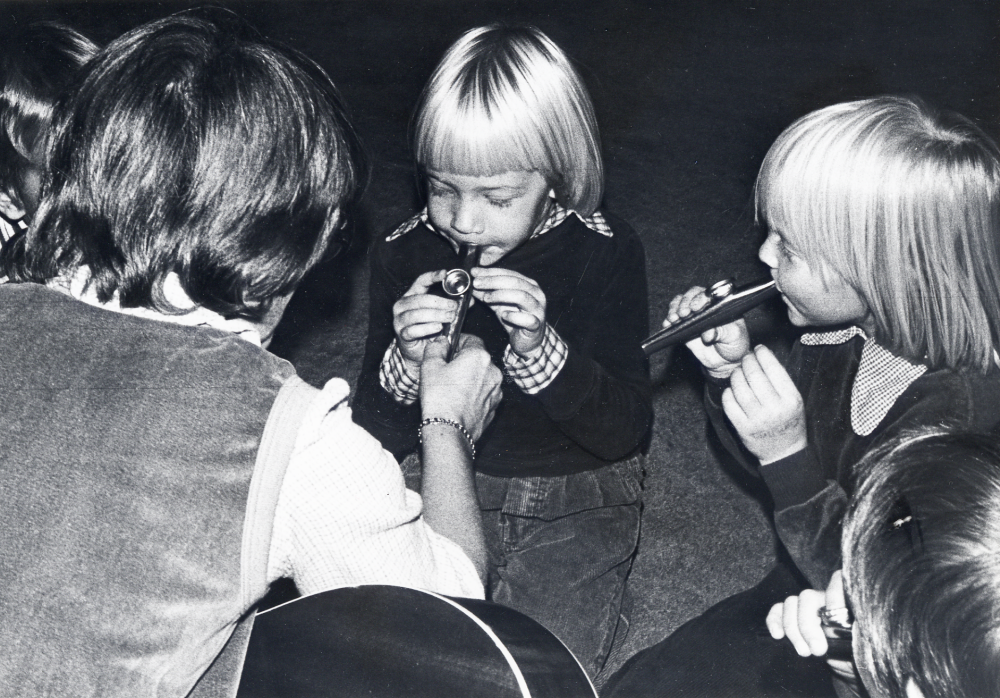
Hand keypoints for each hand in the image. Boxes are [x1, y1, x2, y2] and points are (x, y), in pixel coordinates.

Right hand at [393, 271, 457, 364]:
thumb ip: (453, 305)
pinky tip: (438, 328)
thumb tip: (470, 299)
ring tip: (449, 317)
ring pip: (416, 314)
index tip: (445, 274)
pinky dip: (427, 328)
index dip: (432, 276)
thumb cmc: (430, 329)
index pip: (421, 281)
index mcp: (412, 295)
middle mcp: (402, 305)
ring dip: (435, 315)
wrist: (419, 351)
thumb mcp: (442, 314)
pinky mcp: (402, 335)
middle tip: (454, 307)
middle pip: (420, 299)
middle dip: (439, 302)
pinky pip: (413, 330)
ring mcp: (400, 320)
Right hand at [420, 334, 502, 441]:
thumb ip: (436, 347)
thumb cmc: (440, 398)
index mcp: (479, 356)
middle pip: (478, 358)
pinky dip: (474, 394)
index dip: (458, 342)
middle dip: (464, 361)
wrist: (450, 430)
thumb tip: (442, 342)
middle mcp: (493, 371)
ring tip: (452, 389)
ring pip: (482, 376)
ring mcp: (496, 390)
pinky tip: (460, 401)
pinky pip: (484, 393)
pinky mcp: (494, 406)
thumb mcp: (430, 366)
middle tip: (446, 371)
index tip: (448, 349)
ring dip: (470, 378)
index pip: (471, 338)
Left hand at [471, 267, 545, 356]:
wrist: (528, 341)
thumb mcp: (499, 304)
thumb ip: (488, 292)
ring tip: (486, 298)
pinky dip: (514, 316)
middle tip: (477, 283)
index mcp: (529, 285)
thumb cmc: (516, 319)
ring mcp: (538, 309)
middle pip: (515, 282)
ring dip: (501, 295)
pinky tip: (504, 315)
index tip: (475, 273)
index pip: (509, 273)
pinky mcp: (536, 325)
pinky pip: (527, 319)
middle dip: (493, 281)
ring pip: (522, 296)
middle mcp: (536, 294)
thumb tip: (473, 281)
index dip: (491, 272)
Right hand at [665, 286, 750, 379]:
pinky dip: (668, 320)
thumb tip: (707, 334)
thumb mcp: (734, 336)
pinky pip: (672, 320)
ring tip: (673, 319)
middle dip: (684, 303)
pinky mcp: (683, 327)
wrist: (725, 360)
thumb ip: (722, 332)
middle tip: (683, 314)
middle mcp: (705, 306)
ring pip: (679, 304)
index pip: (708, 294)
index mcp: (720, 304)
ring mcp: (693, 316)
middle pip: (691, 296)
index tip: (696, 307)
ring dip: (674, 309)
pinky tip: (667, 325)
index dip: (700, 298)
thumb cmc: (735, 343)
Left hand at [722, 345, 805, 462]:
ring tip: (738, 372)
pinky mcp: (742, 428)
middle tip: (746, 358)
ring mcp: (757, 419)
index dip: (763, 355)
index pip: (774, 369)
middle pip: (754, 376)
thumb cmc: (789, 421)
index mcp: (791, 400)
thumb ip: (781, 381)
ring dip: (736, 375)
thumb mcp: (794, 400)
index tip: (758, 349)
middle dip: (748, 361)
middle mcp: (774, 409)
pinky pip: (730, 404)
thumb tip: (762, 356)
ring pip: (740, 388)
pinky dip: (728, 392)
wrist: (784, 451)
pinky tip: (732, 389)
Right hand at [766, 571, 856, 680]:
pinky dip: (774, 620)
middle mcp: (824, 600)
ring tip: (804, 652)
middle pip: (808, 597)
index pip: (839, 582)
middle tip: (817, 650)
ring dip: (793, 629)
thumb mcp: (862, 649)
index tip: (837, 620)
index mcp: (846, 603)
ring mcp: (806, 608)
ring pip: (791, 603)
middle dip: (808, 625)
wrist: (847, 666)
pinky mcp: (790, 618)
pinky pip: (777, 611)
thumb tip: (845, 632)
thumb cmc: (857, 656)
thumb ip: (855, 638)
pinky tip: (777, 635)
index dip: (834, 594)